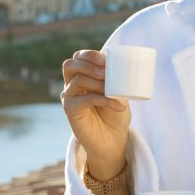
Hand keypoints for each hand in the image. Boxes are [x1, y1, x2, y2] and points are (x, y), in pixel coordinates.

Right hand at [61, 49, 129, 177]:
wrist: (112, 140)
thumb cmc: (115, 114)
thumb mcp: (119, 93)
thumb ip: (118, 80)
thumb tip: (125, 68)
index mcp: (82, 75)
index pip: (78, 57)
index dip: (89, 55)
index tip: (106, 60)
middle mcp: (72, 84)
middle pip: (70, 65)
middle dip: (88, 64)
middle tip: (105, 71)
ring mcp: (69, 97)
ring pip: (77, 80)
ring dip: (98, 83)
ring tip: (114, 91)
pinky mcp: (70, 110)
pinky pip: (84, 99)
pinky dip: (102, 99)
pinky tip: (117, 105)